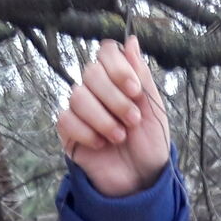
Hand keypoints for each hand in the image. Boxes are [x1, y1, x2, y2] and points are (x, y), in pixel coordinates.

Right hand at [57, 37, 170, 197]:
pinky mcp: (68, 131)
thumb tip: (131, 40)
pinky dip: (87, 132)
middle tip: (133, 120)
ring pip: (78, 96)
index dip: (118, 67)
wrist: (141, 180)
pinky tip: (102, 145)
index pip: (106, 52)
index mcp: (117, 79)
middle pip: (90, 72)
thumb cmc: (150, 144)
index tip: (135, 90)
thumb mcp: (154, 109)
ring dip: (103, 118)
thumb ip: (142, 75)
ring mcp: (80, 110)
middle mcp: (96, 90)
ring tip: (121, 137)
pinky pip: (66, 119)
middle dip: (115, 98)